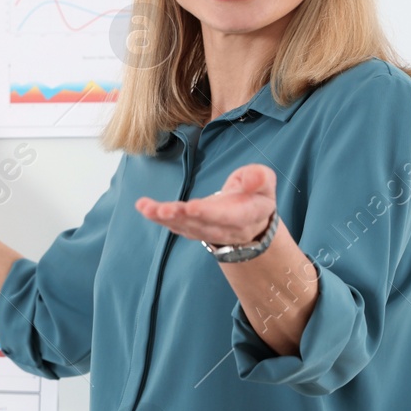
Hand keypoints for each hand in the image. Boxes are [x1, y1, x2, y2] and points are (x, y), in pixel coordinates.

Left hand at [135, 163, 276, 248]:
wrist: (252, 219)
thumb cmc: (256, 193)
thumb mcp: (266, 182)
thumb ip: (260, 178)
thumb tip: (253, 178)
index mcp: (247, 215)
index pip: (229, 216)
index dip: (210, 213)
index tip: (192, 207)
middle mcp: (227, 229)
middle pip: (202, 224)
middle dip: (181, 217)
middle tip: (162, 209)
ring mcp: (208, 232)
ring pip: (185, 227)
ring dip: (164, 218)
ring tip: (146, 208)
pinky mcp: (194, 230)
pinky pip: (176, 226)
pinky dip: (159, 218)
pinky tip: (144, 208)